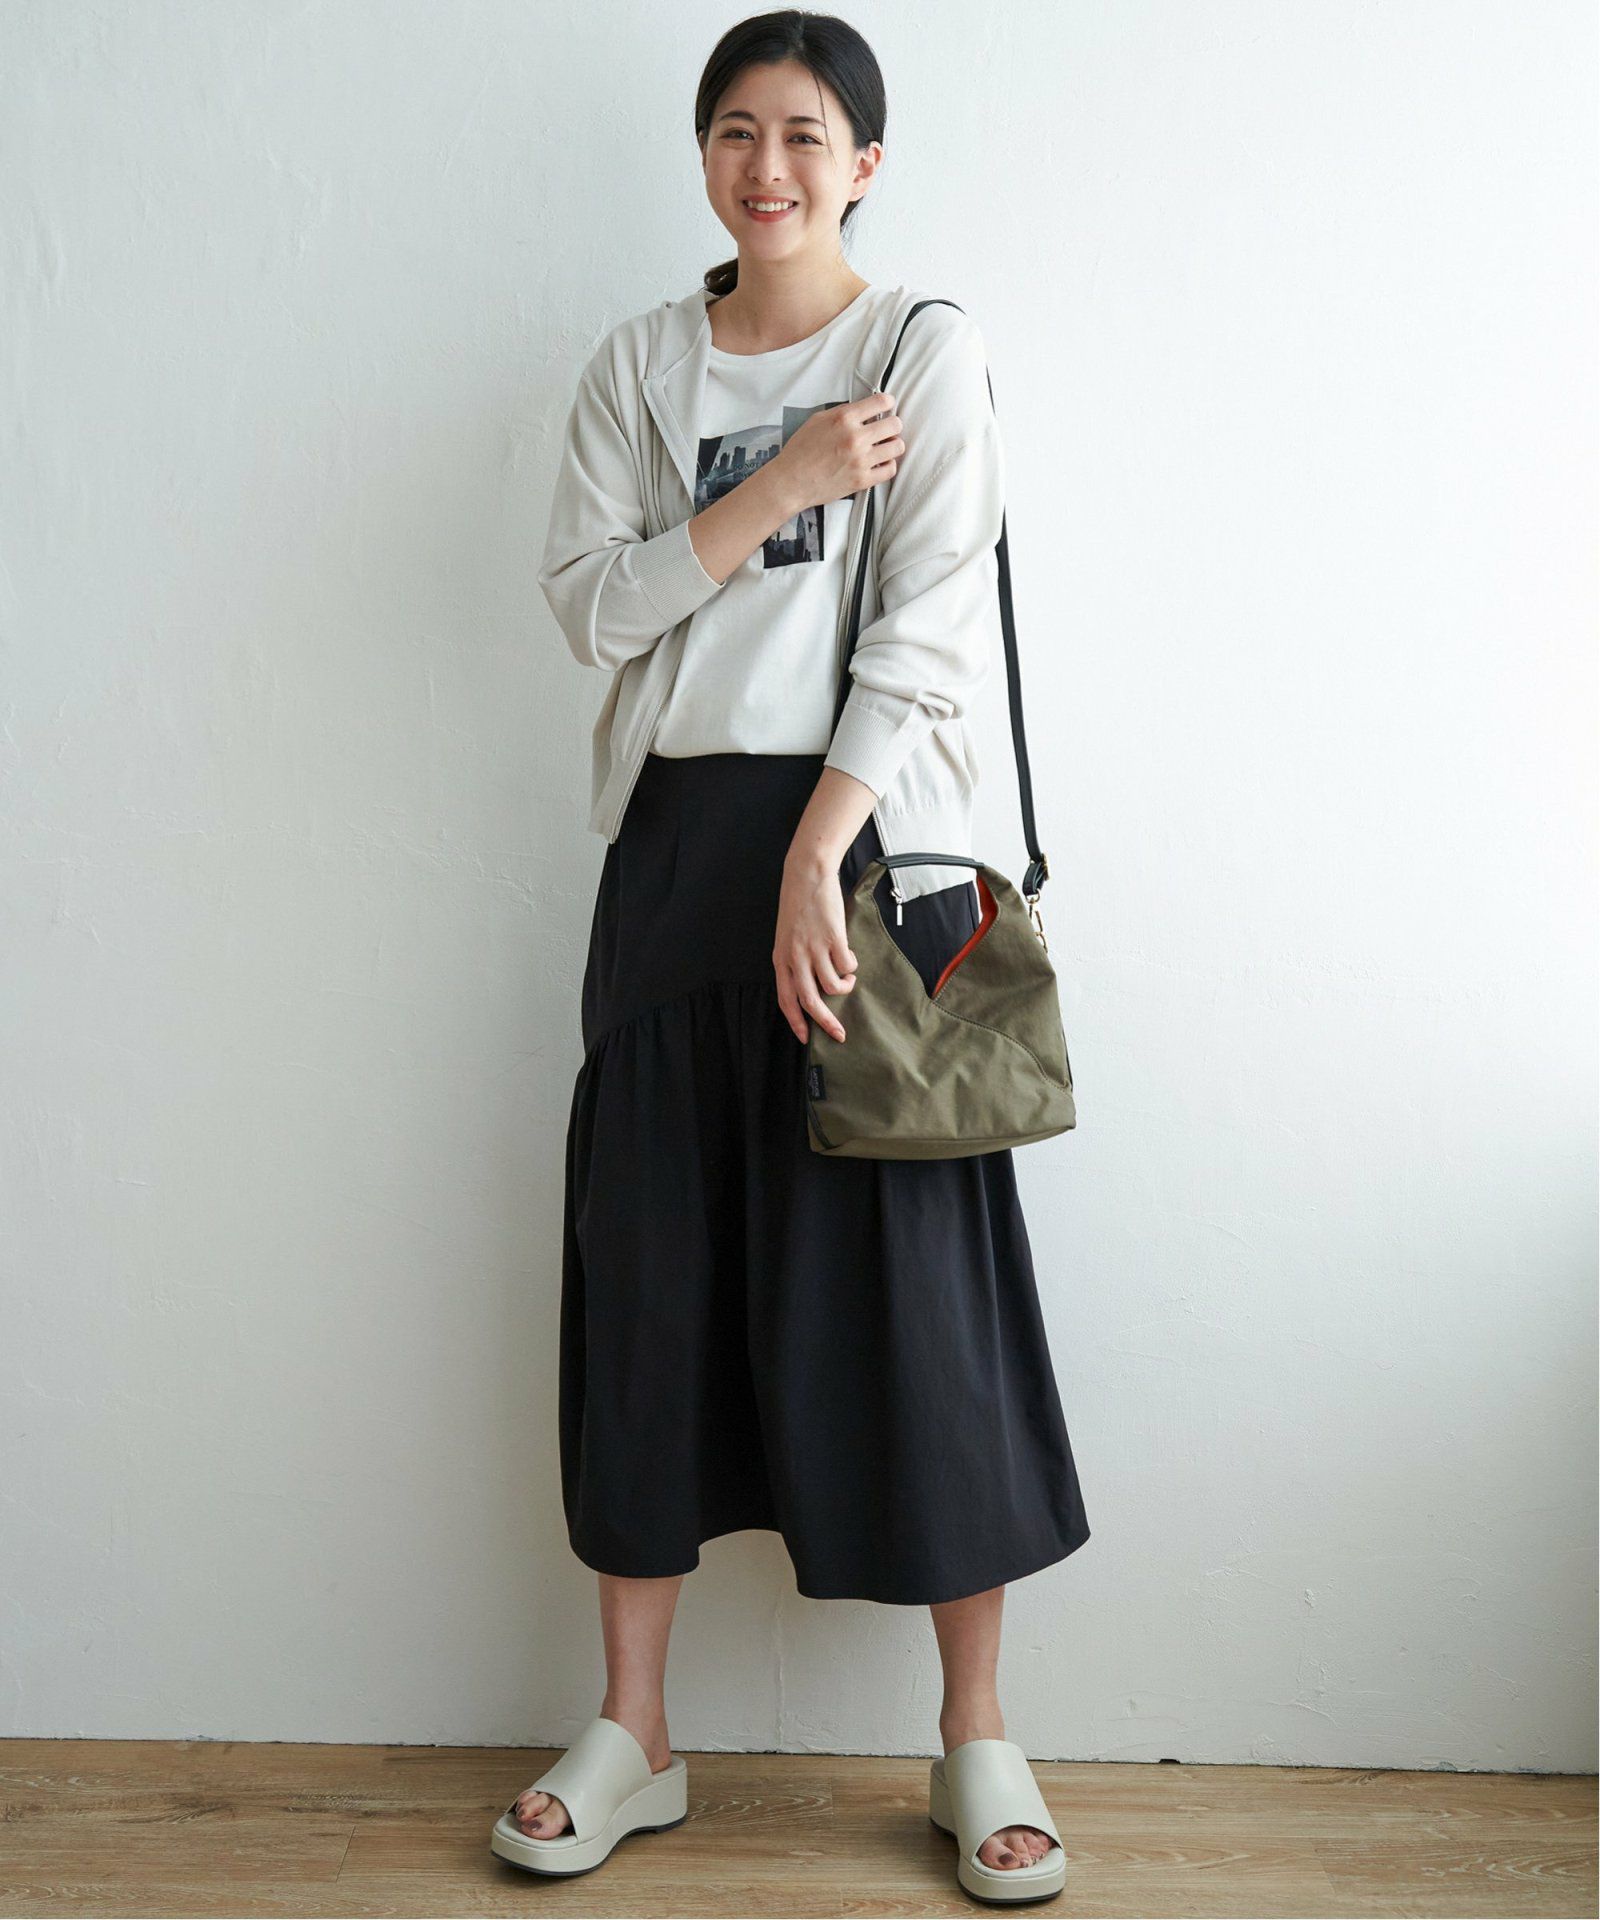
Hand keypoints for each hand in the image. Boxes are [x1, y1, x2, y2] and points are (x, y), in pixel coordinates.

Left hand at [773, 858, 858, 1043]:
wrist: (807, 876)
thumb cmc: (798, 906)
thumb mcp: (787, 937)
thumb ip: (794, 962)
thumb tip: (811, 989)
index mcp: (781, 959)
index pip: (786, 999)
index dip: (796, 1022)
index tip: (806, 1038)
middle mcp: (796, 957)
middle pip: (810, 1001)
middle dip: (826, 1023)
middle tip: (840, 1035)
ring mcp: (815, 948)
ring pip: (833, 986)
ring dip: (845, 987)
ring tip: (848, 979)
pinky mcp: (834, 938)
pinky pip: (847, 966)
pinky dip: (852, 968)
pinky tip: (850, 958)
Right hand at [774, 392, 903, 514]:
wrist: (791, 482)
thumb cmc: (800, 452)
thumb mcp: (817, 420)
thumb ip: (843, 412)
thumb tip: (863, 409)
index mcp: (844, 418)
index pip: (881, 402)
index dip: (888, 402)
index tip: (887, 406)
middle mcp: (855, 438)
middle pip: (895, 424)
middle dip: (892, 425)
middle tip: (885, 429)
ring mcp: (861, 460)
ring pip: (897, 447)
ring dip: (891, 445)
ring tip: (883, 447)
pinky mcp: (863, 480)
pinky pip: (890, 469)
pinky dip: (887, 465)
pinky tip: (879, 463)